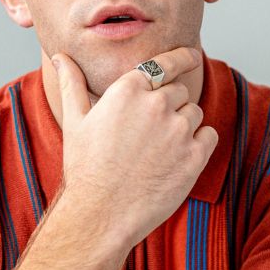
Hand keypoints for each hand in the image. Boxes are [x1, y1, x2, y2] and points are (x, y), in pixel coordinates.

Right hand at [51, 49, 217, 250]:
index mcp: (127, 91)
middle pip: (179, 91)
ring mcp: (178, 130)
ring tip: (158, 150)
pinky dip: (198, 144)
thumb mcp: (75, 122)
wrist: (101, 214)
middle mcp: (156, 104)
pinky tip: (175, 159)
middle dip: (169, 105)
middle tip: (149, 132)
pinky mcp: (195, 156)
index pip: (165, 63)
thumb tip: (60, 57)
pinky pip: (209, 136)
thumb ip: (72, 84)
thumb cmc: (85, 169)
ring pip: (194, 113)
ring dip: (183, 125)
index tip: (192, 55)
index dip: (182, 57)